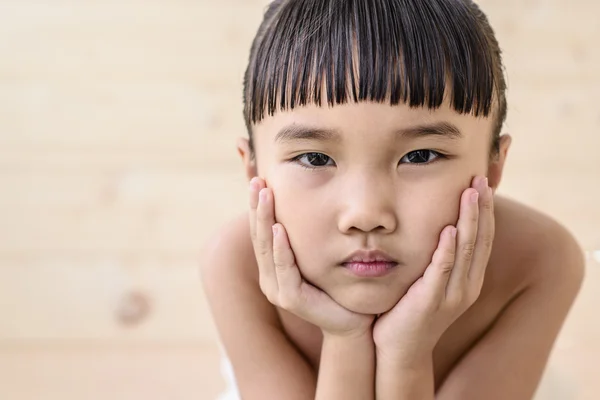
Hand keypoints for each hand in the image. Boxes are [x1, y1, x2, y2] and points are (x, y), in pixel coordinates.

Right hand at [249, 177, 374, 337]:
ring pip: (267, 247)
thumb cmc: (338, 285)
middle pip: (259, 235)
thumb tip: (314, 200)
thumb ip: (311, 234)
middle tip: (257, 179)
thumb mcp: (320, 254)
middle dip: (257, 206)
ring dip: (265, 219)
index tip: (259, 178)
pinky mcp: (290, 299)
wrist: (353, 322)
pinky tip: (279, 228)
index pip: (262, 230)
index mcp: (274, 265)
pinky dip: (280, 247)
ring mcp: (277, 288)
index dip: (259, 205)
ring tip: (264, 194)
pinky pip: (284, 268)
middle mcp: (271, 276)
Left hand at [373, 176, 493, 360]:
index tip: (482, 183)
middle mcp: (467, 286)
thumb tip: (437, 226)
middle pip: (480, 239)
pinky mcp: (431, 300)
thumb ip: (438, 258)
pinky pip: (442, 270)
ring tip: (470, 193)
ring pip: (466, 250)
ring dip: (469, 220)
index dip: (484, 210)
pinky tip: (450, 229)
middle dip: (481, 207)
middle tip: (481, 178)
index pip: (482, 238)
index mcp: (469, 280)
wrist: (400, 350)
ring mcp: (452, 295)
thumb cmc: (411, 310)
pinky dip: (448, 249)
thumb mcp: (430, 281)